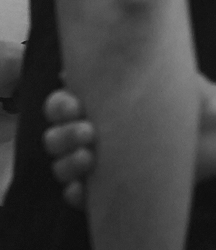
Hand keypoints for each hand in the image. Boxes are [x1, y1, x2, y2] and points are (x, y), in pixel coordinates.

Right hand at [44, 74, 215, 208]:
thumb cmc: (195, 103)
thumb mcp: (176, 81)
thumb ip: (146, 67)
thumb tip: (108, 52)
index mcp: (96, 106)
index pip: (58, 106)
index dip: (60, 107)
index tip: (77, 106)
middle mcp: (89, 135)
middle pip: (53, 137)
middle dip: (64, 135)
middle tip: (89, 133)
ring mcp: (96, 166)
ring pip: (59, 166)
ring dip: (68, 163)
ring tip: (91, 159)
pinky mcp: (108, 194)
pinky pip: (77, 197)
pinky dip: (77, 194)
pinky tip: (87, 190)